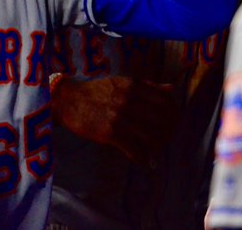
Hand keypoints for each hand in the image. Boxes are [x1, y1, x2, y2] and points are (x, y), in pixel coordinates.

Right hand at [52, 75, 180, 165]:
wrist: (67, 100)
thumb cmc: (96, 91)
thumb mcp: (122, 82)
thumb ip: (148, 86)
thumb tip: (172, 89)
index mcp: (134, 86)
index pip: (166, 101)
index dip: (174, 113)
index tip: (173, 121)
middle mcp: (130, 100)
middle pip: (163, 120)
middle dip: (168, 132)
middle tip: (165, 139)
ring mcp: (120, 118)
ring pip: (152, 137)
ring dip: (156, 147)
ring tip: (153, 149)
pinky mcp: (110, 133)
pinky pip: (135, 150)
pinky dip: (142, 158)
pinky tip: (142, 160)